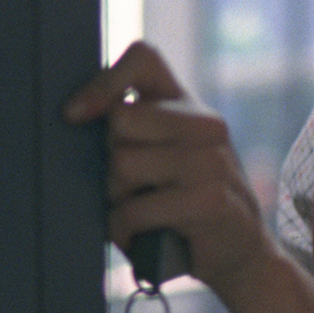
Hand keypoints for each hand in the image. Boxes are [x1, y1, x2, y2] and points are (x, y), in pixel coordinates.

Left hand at [64, 41, 266, 293]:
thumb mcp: (162, 158)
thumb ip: (132, 133)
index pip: (144, 58)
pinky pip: (136, 208)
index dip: (104, 81)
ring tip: (135, 214)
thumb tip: (73, 116)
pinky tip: (140, 238)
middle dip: (108, 161)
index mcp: (189, 107)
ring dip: (116, 199)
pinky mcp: (210, 199)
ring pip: (123, 164)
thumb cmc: (181, 206)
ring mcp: (212, 160)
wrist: (240, 254)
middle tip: (127, 188)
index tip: (74, 115)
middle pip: (120, 120)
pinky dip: (124, 230)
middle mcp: (205, 124)